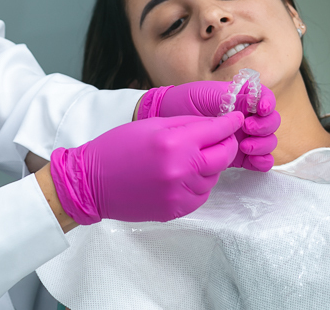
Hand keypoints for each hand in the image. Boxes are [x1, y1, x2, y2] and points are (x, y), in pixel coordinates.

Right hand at [50, 113, 242, 224]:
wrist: (92, 182)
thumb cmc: (119, 148)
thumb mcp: (153, 125)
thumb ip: (188, 124)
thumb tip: (216, 124)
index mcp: (174, 143)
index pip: (217, 131)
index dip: (230, 124)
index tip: (237, 118)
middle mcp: (181, 170)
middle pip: (223, 156)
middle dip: (226, 144)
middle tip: (221, 137)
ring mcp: (179, 194)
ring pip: (213, 177)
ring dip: (209, 165)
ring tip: (189, 157)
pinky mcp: (176, 211)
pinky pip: (201, 195)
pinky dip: (198, 184)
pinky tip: (181, 175)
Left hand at [137, 81, 279, 171]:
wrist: (168, 120)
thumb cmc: (187, 101)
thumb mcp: (209, 95)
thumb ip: (232, 99)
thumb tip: (253, 103)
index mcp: (242, 98)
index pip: (265, 98)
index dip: (268, 103)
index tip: (261, 108)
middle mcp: (247, 117)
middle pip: (271, 122)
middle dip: (264, 126)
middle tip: (248, 128)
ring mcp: (245, 136)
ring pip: (268, 142)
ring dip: (263, 144)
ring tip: (245, 146)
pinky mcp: (240, 155)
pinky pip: (260, 161)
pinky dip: (262, 161)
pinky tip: (252, 160)